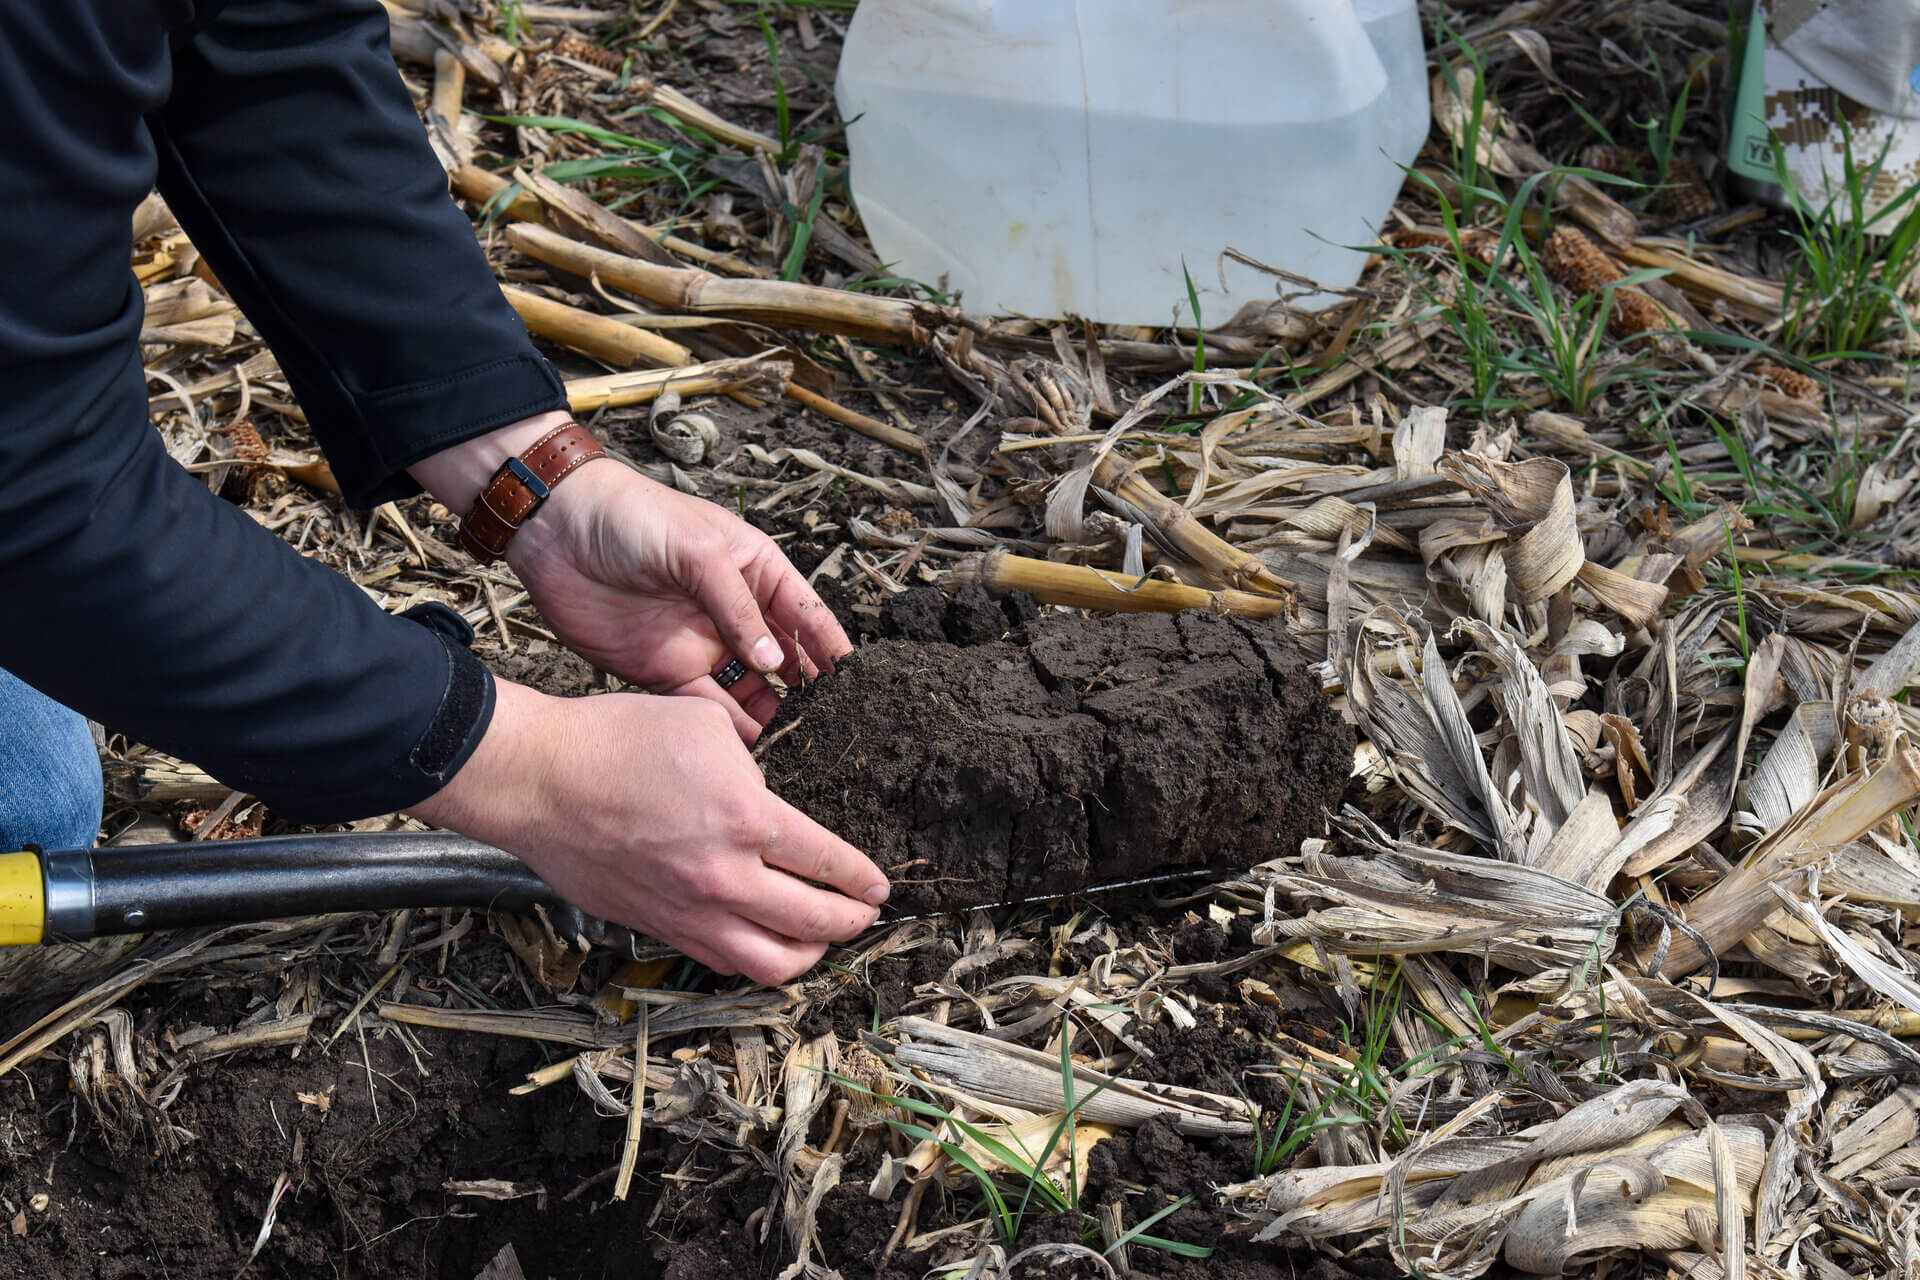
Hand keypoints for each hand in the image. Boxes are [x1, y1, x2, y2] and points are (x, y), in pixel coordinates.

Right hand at [408, 680, 887, 984]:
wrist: (539, 778)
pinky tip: (762, 942)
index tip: (879, 886)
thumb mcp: (705, 726)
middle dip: (852, 922)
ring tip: (819, 939)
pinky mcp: (656, 926)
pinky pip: (721, 961)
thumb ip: (752, 766)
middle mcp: (726, 878)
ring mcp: (689, 911)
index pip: (830, 864)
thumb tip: (769, 794)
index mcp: (748, 820)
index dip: (864, 880)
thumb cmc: (614, 739)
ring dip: (807, 955)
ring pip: (772, 963)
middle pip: (815, 924)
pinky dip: (754, 959)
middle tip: (863, 914)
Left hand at [411, 412, 850, 742]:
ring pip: (747, 690)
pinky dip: (724, 726)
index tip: (858, 682)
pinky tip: (744, 746)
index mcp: (755, 572)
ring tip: (793, 746)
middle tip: (830, 726)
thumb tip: (775, 661)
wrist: (558, 530)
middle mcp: (734, 613)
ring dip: (768, 715)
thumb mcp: (698, 551)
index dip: (831, 647)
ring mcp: (701, 644)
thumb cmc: (634, 518)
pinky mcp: (663, 670)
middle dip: (806, 692)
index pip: (806, 615)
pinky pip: (703, 705)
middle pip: (782, 661)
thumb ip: (738, 608)